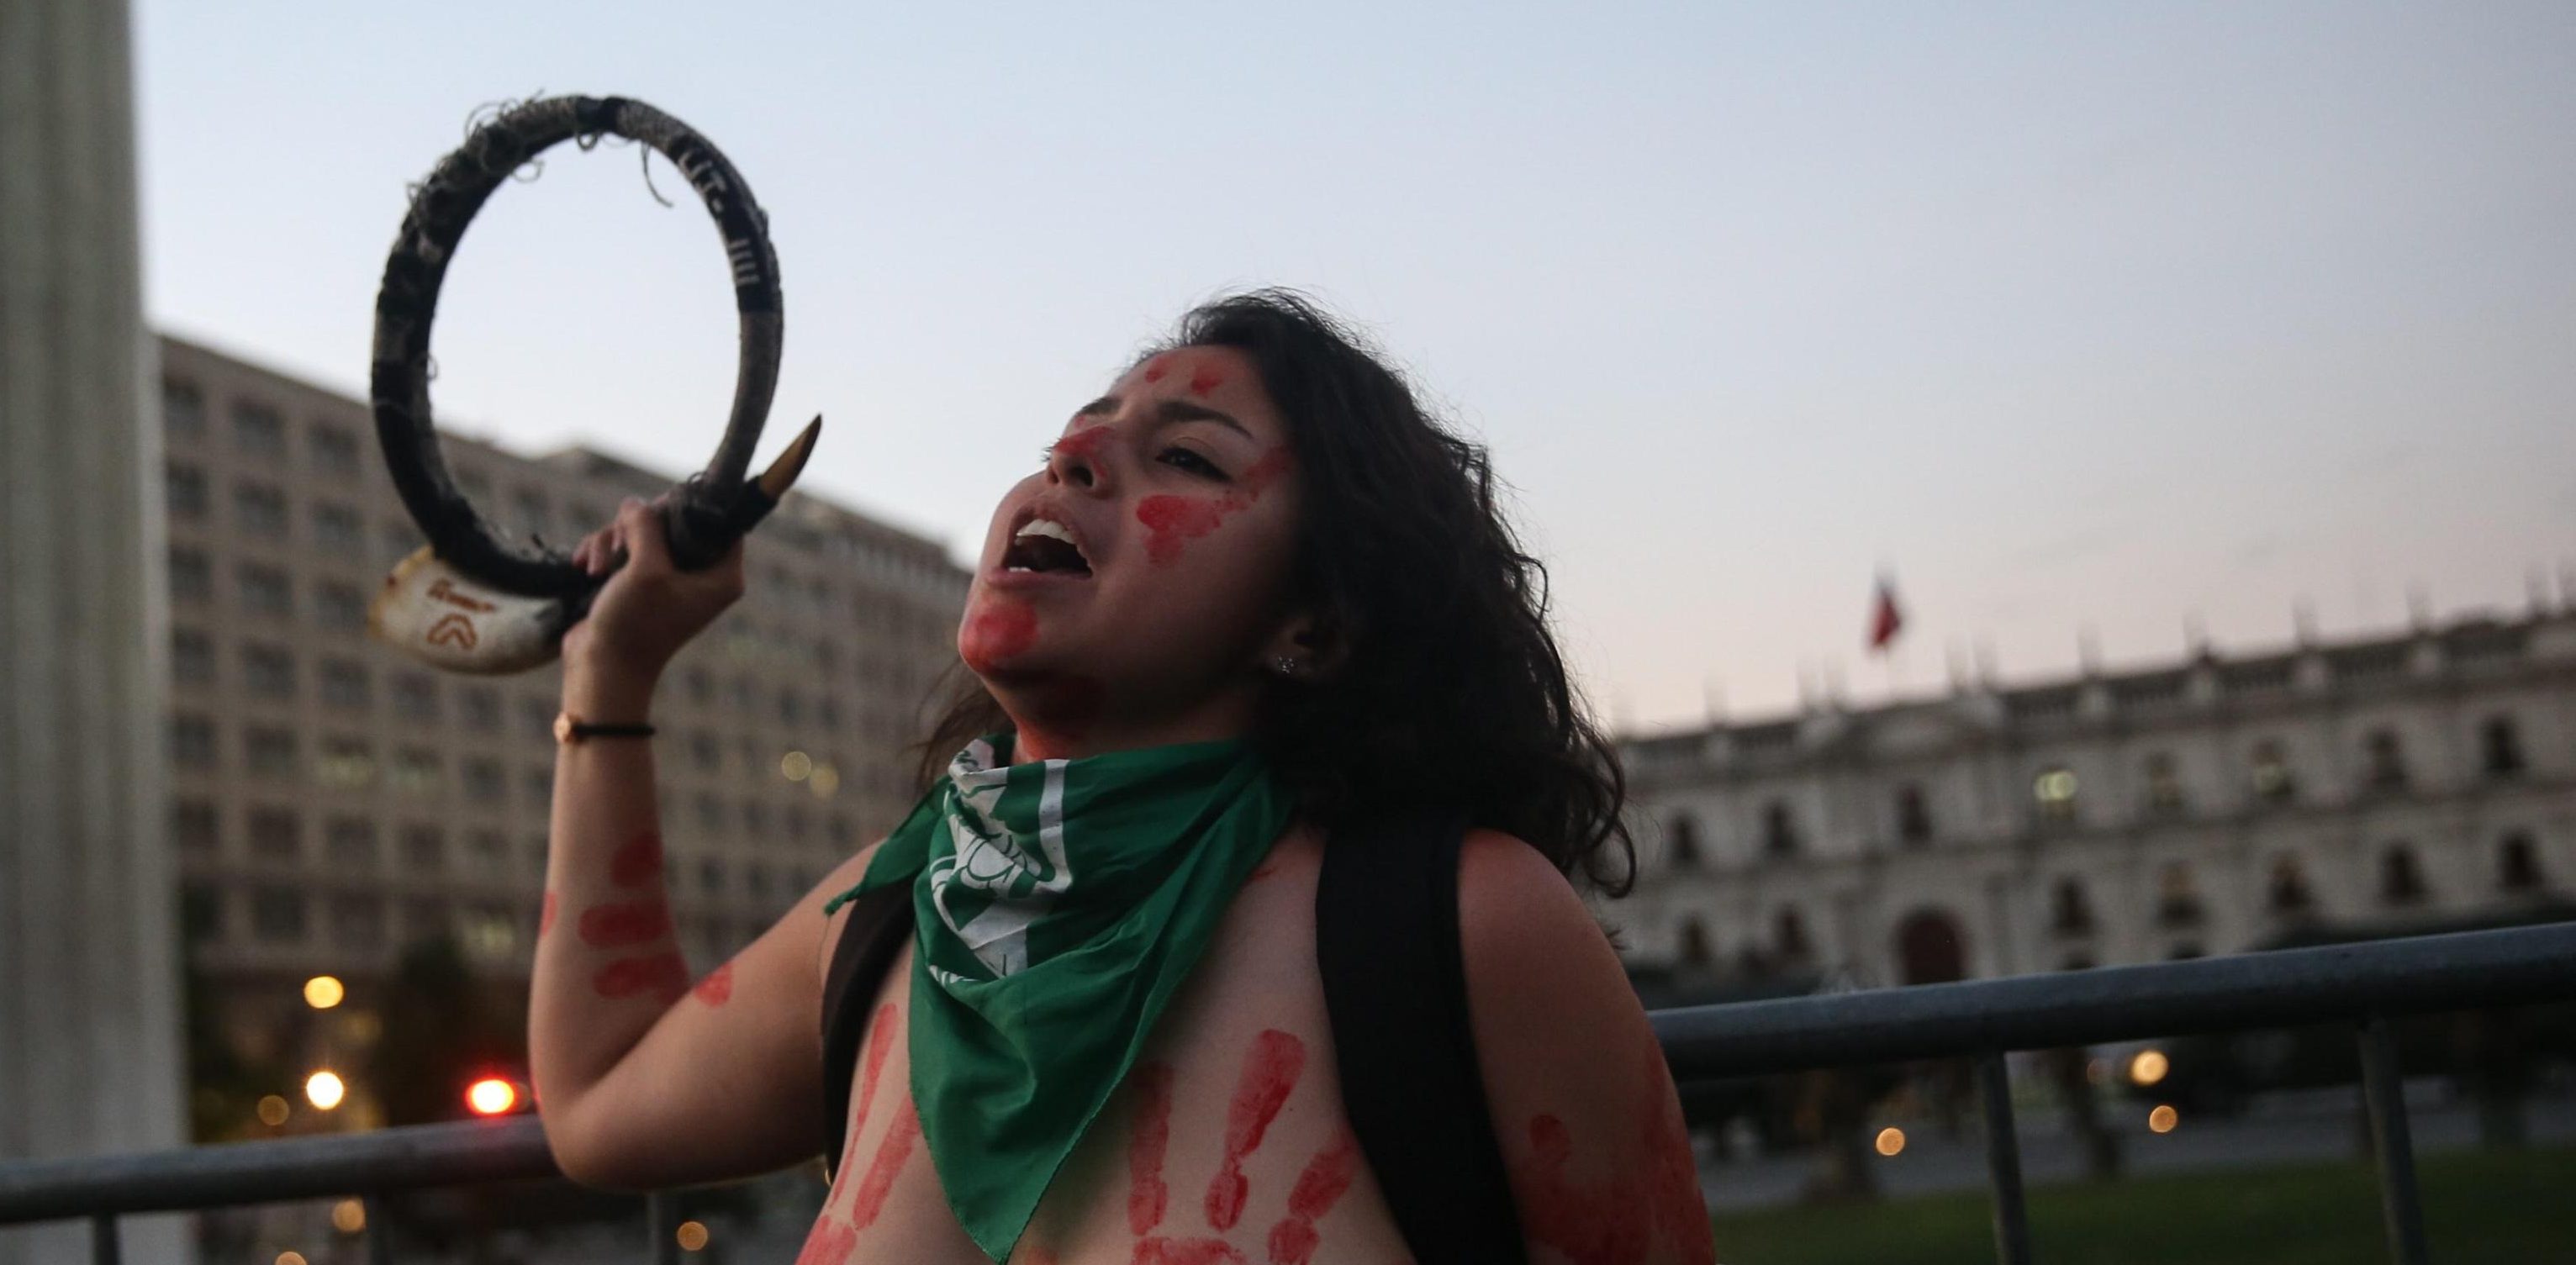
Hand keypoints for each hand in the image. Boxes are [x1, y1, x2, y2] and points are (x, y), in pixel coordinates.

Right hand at [560, 494, 745, 686]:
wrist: (602, 668)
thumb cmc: (633, 625)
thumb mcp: (645, 569)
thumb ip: (646, 527)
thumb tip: (636, 504)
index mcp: (721, 576)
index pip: (721, 523)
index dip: (691, 508)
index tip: (658, 511)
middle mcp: (700, 575)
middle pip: (674, 520)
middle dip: (637, 527)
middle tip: (620, 546)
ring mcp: (668, 578)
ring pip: (642, 531)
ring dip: (612, 542)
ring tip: (598, 569)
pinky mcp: (639, 581)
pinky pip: (623, 548)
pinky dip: (602, 553)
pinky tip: (586, 568)